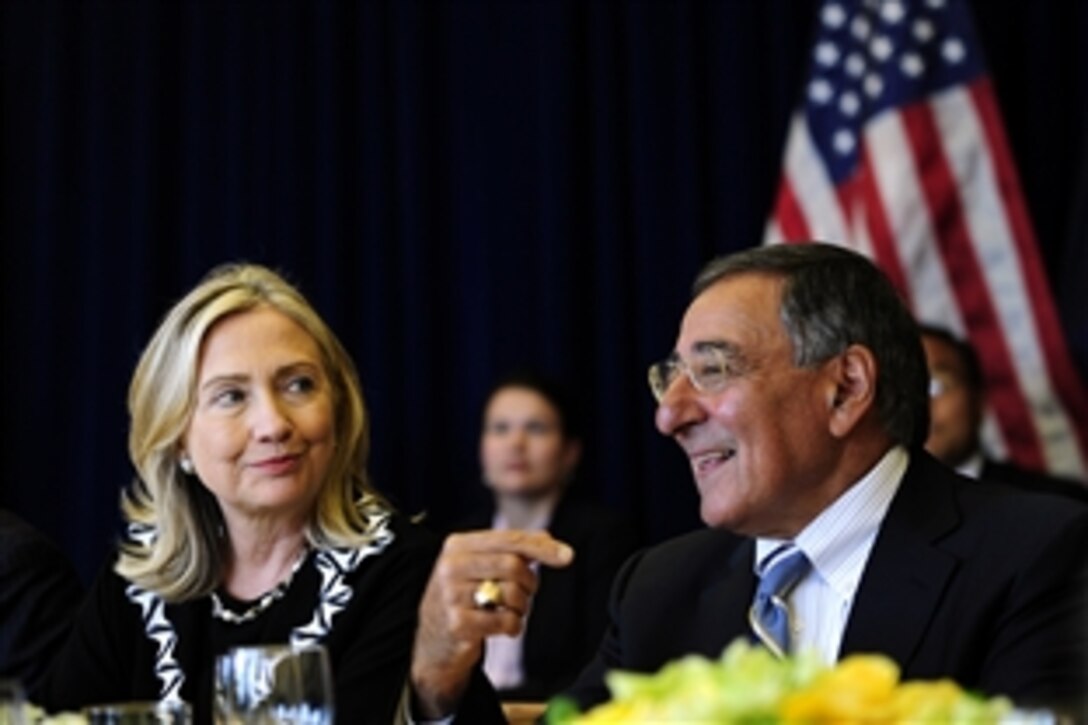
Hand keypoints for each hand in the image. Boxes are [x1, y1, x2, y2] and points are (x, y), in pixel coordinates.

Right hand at [409, 530, 573, 718]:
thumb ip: (512, 550)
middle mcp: (451, 566)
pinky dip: (514, 626)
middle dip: (529, 582)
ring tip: (510, 611)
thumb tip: (550, 540)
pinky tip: (504, 627)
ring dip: (522, 607)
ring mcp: (451, 596)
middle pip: (513, 565)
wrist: (434, 642)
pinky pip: (506, 621)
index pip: (509, 539)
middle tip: (526, 594)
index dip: (542, 547)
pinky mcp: (458, 624)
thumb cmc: (465, 598)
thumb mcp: (480, 566)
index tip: (568, 556)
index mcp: (457, 545)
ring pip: (511, 593)